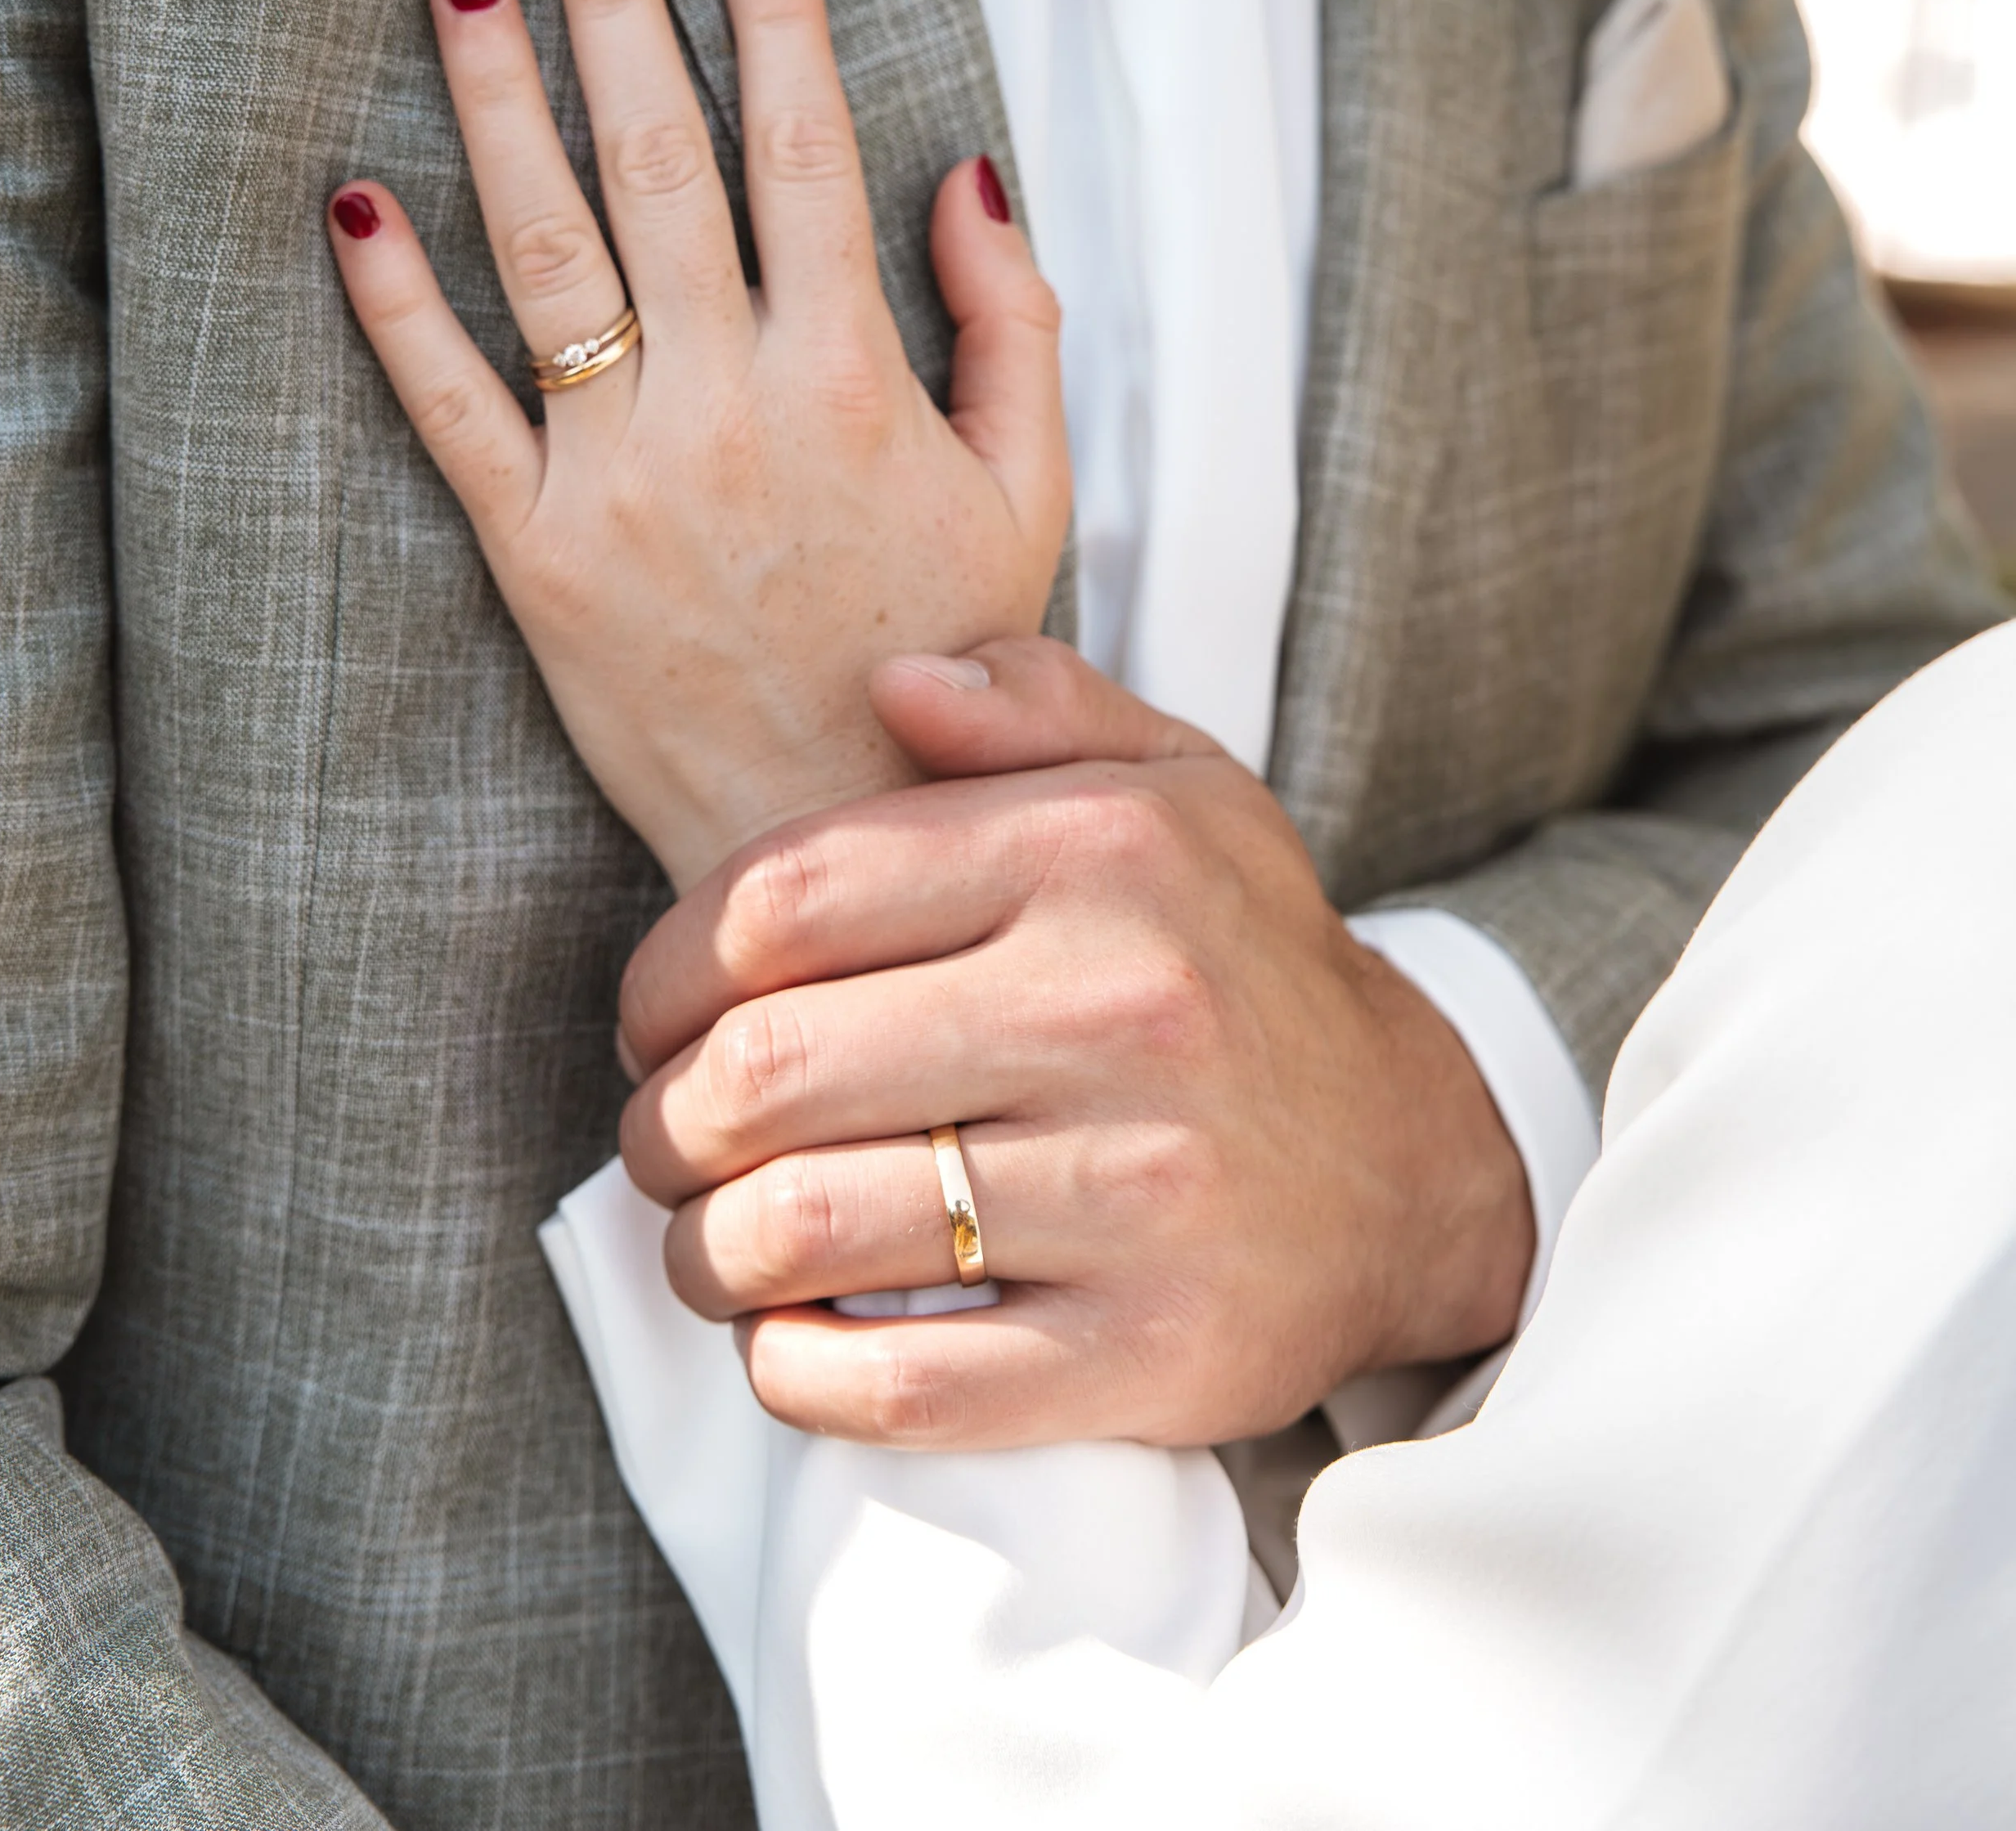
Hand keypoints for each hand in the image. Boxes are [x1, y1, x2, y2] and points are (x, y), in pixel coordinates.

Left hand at [326, 0, 1068, 888]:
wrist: (832, 845)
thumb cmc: (945, 665)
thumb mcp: (1034, 495)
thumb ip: (1015, 324)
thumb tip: (966, 169)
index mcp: (854, 379)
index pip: (806, 155)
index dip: (779, 23)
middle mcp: (728, 406)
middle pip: (660, 162)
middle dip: (617, 8)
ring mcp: (620, 475)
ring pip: (545, 251)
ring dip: (496, 102)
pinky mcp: (532, 552)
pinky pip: (448, 406)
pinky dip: (395, 302)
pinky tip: (354, 198)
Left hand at [617, 639, 1535, 1447]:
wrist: (1416, 1164)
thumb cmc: (1242, 959)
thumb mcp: (1178, 785)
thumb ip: (1033, 705)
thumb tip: (888, 680)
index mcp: (1099, 853)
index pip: (786, 899)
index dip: (665, 969)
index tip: (648, 1020)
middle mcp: (1120, 1008)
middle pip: (767, 1069)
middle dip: (662, 1121)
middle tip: (660, 1143)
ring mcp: (1136, 1190)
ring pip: (805, 1230)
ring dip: (705, 1254)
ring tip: (708, 1245)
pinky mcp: (1146, 1351)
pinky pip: (896, 1383)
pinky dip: (794, 1371)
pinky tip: (789, 1339)